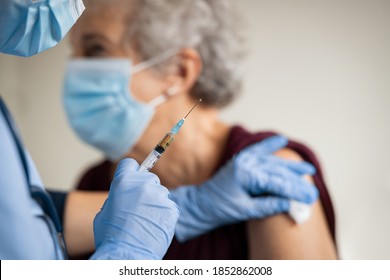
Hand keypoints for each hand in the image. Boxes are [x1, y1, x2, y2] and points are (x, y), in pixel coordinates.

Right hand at [91, 158, 178, 258]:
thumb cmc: (110, 236)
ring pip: (161, 193)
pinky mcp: (172, 209)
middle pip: (149, 178)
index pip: (129, 164)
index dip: (130, 171)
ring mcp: (159, 196)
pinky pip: (169, 206)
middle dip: (145, 189)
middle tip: (139, 206)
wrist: (127, 255)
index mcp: (123, 182)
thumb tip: (125, 194)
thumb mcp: (105, 211)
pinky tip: (155, 226)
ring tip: (146, 220)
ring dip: (155, 202)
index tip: (132, 177)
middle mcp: (143, 185)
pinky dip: (164, 214)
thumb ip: (117, 197)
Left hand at [171, 136, 318, 241]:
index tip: (311, 197)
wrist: (200, 204)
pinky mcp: (241, 160)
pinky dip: (270, 145)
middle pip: (278, 171)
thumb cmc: (219, 208)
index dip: (296, 190)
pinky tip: (281, 140)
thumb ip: (268, 206)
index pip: (278, 182)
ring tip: (308, 169)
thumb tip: (291, 204)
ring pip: (272, 161)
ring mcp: (244, 159)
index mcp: (247, 174)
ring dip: (290, 166)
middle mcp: (247, 163)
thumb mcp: (245, 211)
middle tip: (313, 191)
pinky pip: (258, 150)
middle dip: (297, 181)